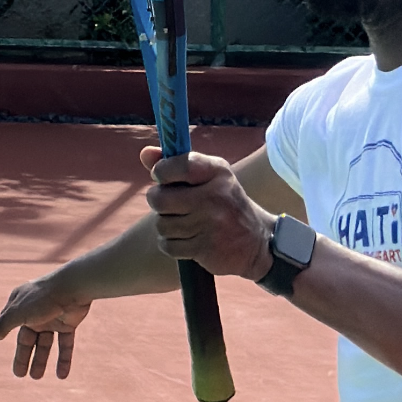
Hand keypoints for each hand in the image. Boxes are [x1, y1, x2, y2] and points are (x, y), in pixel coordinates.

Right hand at [0, 280, 91, 378]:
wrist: (73, 287)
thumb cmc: (42, 298)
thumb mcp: (17, 314)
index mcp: (20, 305)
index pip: (9, 323)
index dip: (4, 333)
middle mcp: (35, 312)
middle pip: (27, 339)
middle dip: (24, 357)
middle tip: (19, 375)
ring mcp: (52, 318)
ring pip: (45, 343)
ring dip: (41, 360)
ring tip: (37, 377)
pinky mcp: (68, 323)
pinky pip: (65, 344)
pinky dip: (63, 359)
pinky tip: (62, 376)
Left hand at [141, 144, 272, 278]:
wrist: (257, 242)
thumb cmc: (224, 204)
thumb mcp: (210, 177)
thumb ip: (175, 163)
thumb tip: (144, 153)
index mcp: (217, 172)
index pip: (179, 165)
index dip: (161, 171)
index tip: (161, 176)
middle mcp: (215, 196)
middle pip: (160, 198)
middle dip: (158, 202)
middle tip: (168, 204)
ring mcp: (210, 224)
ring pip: (162, 224)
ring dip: (166, 225)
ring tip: (182, 223)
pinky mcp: (205, 248)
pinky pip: (168, 245)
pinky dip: (171, 244)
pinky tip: (185, 239)